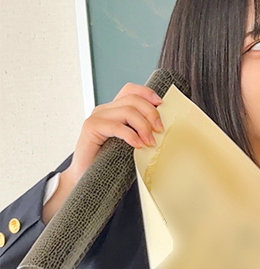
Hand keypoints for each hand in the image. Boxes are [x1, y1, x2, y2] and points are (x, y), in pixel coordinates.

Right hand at [43, 83, 162, 221]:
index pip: (130, 90)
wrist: (85, 178)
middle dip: (151, 113)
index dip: (147, 93)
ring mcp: (96, 117)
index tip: (161, 104)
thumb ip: (141, 129)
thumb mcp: (130, 141)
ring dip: (144, 126)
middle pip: (133, 100)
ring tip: (150, 142)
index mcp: (114, 110)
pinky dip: (131, 135)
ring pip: (127, 111)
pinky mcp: (90, 128)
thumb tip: (163, 127)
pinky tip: (138, 145)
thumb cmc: (110, 161)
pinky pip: (116, 126)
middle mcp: (104, 110)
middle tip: (159, 130)